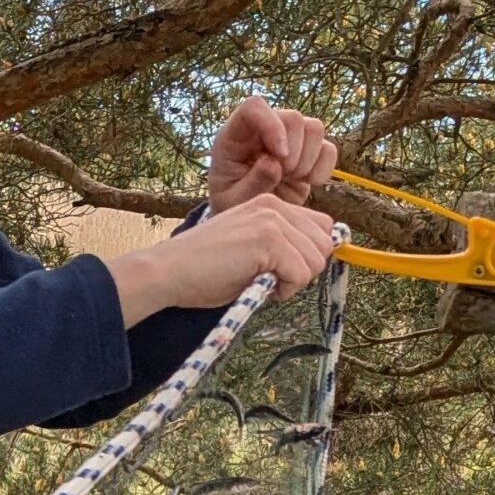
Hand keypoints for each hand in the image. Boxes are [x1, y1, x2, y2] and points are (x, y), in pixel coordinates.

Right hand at [103, 195, 339, 325]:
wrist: (170, 271)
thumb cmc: (205, 269)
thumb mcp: (252, 249)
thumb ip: (283, 245)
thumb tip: (320, 257)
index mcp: (271, 204)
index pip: (321, 227)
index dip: (307, 255)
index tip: (280, 268)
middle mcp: (275, 205)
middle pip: (323, 245)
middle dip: (303, 271)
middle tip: (269, 278)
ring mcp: (272, 221)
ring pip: (315, 261)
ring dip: (293, 282)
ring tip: (261, 281)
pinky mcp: (268, 240)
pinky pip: (300, 275)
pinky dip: (283, 291)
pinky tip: (257, 286)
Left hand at [207, 95, 337, 211]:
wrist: (250, 223)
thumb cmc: (234, 207)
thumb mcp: (234, 202)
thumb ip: (252, 184)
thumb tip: (273, 164)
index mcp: (235, 135)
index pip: (254, 108)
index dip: (272, 125)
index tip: (280, 157)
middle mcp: (264, 128)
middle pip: (293, 117)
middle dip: (294, 153)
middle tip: (283, 177)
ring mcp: (289, 137)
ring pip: (314, 129)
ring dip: (308, 160)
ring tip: (291, 180)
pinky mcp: (308, 152)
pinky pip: (328, 149)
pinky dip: (322, 169)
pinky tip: (307, 182)